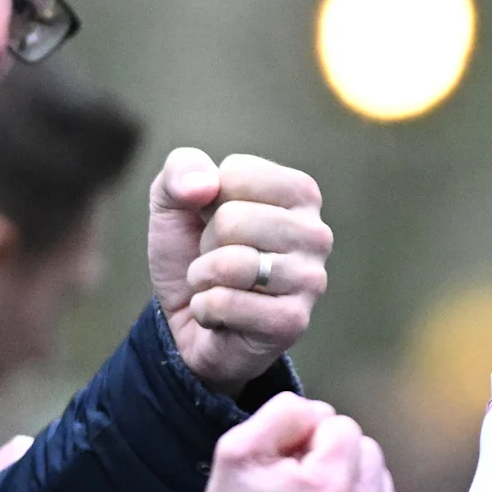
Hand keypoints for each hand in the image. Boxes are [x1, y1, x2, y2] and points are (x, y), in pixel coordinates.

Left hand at [151, 146, 330, 390]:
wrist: (189, 320)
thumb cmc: (193, 253)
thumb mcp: (174, 202)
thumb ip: (180, 171)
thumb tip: (203, 186)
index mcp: (300, 194)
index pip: (237, 174)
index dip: (207, 200)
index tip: (218, 222)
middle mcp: (316, 234)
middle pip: (233, 219)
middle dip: (206, 243)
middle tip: (218, 259)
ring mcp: (311, 280)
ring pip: (231, 263)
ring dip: (203, 276)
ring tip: (216, 285)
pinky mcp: (293, 321)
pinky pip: (226, 302)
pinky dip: (205, 308)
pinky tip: (219, 315)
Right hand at [203, 394, 405, 491]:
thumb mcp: (237, 448)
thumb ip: (286, 412)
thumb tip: (323, 413)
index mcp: (328, 486)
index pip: (342, 426)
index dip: (310, 438)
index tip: (288, 464)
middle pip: (368, 450)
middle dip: (335, 458)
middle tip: (301, 483)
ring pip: (381, 479)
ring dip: (353, 481)